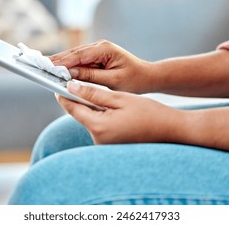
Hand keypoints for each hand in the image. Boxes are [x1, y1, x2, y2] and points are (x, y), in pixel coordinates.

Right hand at [51, 40, 150, 92]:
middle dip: (57, 59)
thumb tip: (71, 74)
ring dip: (61, 61)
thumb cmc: (134, 79)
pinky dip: (69, 65)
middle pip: (74, 53)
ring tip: (44, 67)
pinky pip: (80, 61)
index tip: (48, 66)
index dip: (63, 61)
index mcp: (105, 49)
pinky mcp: (97, 57)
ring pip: (75, 56)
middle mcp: (100, 46)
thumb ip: (91, 77)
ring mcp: (98, 51)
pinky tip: (58, 69)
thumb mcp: (113, 81)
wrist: (147, 77)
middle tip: (40, 65)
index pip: (79, 55)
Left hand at [57, 82, 185, 143]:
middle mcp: (98, 140)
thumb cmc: (148, 113)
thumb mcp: (120, 98)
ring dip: (91, 107)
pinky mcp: (110, 146)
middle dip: (79, 99)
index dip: (64, 95)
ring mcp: (103, 145)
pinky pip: (99, 127)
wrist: (170, 131)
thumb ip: (93, 94)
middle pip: (80, 115)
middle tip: (78, 83)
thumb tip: (70, 87)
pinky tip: (110, 108)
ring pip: (90, 120)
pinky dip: (101, 116)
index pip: (72, 109)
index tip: (58, 83)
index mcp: (99, 127)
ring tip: (98, 94)